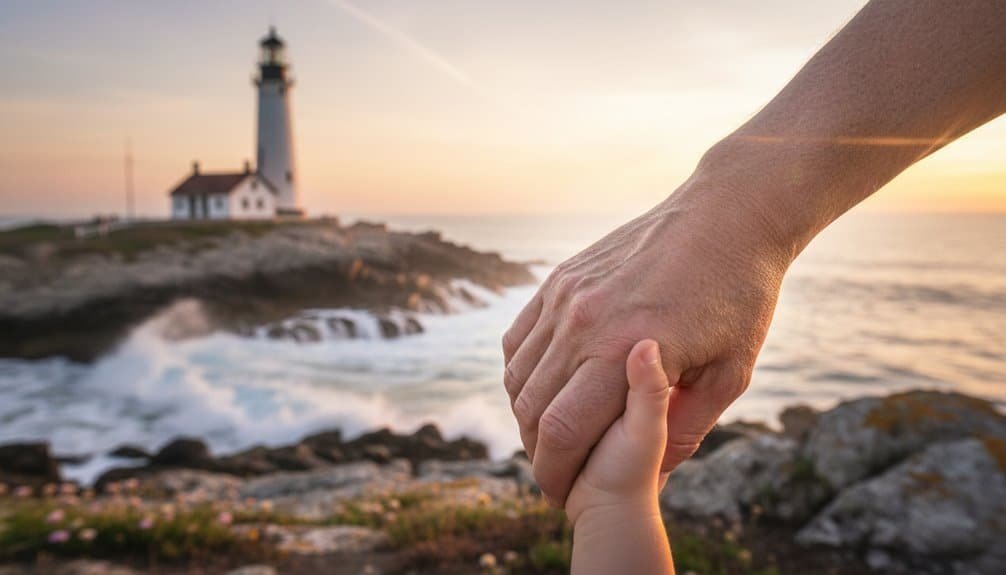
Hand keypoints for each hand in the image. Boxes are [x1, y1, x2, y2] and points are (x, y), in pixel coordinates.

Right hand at [503, 171, 792, 505]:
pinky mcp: (560, 279)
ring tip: (550, 434)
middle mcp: (584, 322)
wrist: (727, 216)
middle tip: (555, 472)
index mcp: (626, 352)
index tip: (560, 493)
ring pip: (518, 374)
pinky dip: (521, 371)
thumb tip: (654, 475)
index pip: (563, 432)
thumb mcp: (731, 373)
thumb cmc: (739, 297)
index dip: (554, 472)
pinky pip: (519, 337)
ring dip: (526, 414)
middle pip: (530, 409)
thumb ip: (685, 428)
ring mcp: (566, 296)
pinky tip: (544, 387)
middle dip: (536, 453)